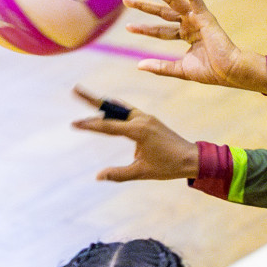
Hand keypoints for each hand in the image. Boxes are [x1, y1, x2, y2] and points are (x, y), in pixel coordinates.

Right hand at [70, 86, 199, 181]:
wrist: (191, 158)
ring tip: (86, 97)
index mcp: (139, 131)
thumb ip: (119, 174)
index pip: (108, 126)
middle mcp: (141, 120)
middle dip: (91, 99)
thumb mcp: (142, 172)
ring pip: (120, 107)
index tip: (74, 124)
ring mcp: (146, 117)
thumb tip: (98, 176)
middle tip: (74, 90)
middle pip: (111, 108)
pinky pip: (128, 110)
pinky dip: (116, 108)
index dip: (90, 125)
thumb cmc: (168, 167)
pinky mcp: (149, 119)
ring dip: (103, 103)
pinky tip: (108, 108)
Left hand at [123, 0, 266, 91]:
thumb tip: (138, 66)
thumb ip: (160, 67)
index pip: (160, 30)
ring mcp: (197, 18)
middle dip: (144, 5)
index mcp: (186, 35)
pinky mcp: (205, 15)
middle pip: (162, 12)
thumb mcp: (180, 69)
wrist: (230, 71)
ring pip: (172, 2)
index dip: (144, 28)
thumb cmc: (211, 72)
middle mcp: (190, 24)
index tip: (128, 27)